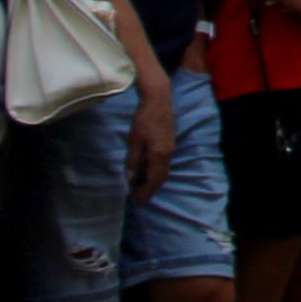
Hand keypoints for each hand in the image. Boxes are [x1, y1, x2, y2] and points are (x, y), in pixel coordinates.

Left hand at [127, 74, 174, 203]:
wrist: (158, 100)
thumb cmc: (144, 119)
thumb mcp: (134, 140)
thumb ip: (133, 160)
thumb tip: (130, 178)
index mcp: (159, 155)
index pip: (154, 180)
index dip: (145, 192)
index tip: (136, 201)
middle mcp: (168, 154)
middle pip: (161, 177)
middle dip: (150, 189)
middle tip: (138, 198)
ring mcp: (170, 148)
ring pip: (163, 171)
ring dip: (153, 181)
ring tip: (141, 187)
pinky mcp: (169, 143)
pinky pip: (164, 164)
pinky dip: (156, 172)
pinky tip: (147, 172)